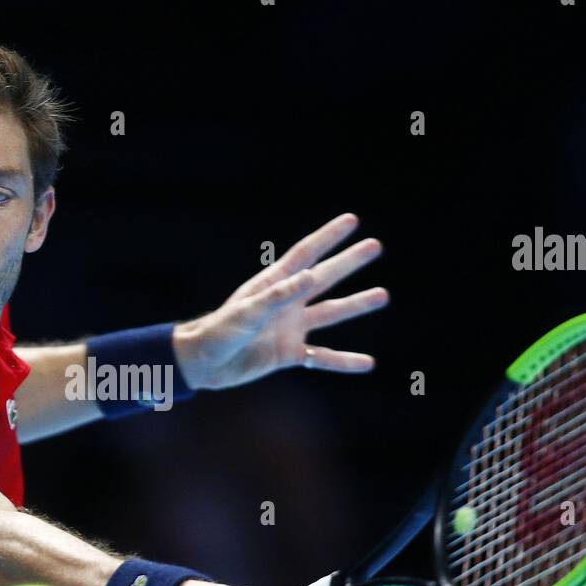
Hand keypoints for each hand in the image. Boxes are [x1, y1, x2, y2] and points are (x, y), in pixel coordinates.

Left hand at [172, 213, 387, 390]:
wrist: (203, 364)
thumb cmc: (219, 331)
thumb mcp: (248, 311)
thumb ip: (279, 295)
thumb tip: (310, 276)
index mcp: (273, 284)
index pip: (306, 255)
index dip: (329, 237)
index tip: (352, 221)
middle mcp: (286, 303)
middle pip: (325, 278)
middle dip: (349, 262)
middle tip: (375, 247)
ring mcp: (290, 328)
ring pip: (330, 313)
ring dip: (355, 305)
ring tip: (381, 295)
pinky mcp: (289, 354)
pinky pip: (323, 358)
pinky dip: (344, 361)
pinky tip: (367, 363)